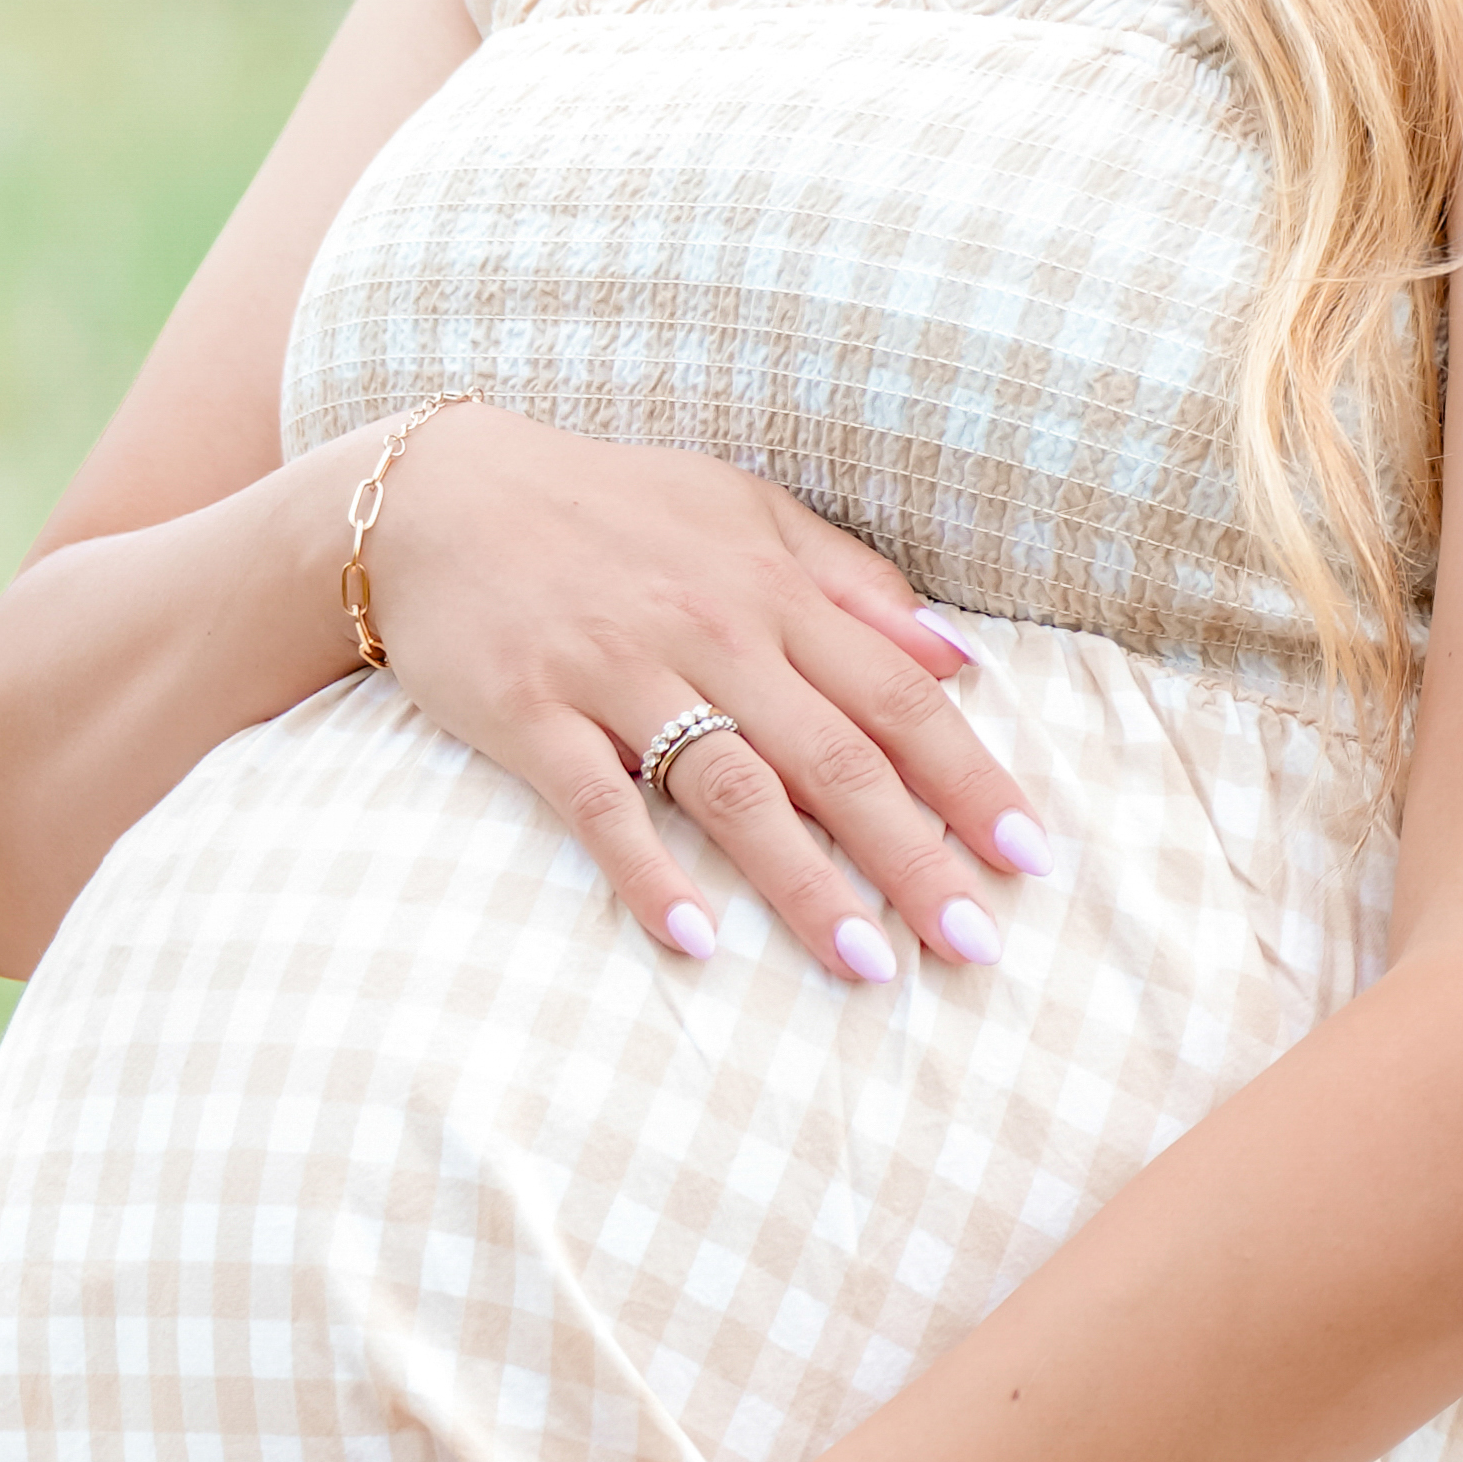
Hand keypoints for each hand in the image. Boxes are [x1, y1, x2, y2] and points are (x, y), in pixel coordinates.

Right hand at [362, 402, 1057, 987]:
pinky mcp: (531, 714)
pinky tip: (696, 942)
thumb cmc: (604, 508)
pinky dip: (648, 874)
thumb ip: (851, 582)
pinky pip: (598, 806)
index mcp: (769, 588)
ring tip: (869, 965)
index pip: (897, 695)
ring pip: (733, 789)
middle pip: (834, 758)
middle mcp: (708, 632)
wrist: (430, 496)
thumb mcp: (741, 512)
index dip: (970, 777)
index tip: (1032, 857)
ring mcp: (617, 674)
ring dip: (806, 884)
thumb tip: (962, 655)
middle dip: (914, 856)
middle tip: (978, 945)